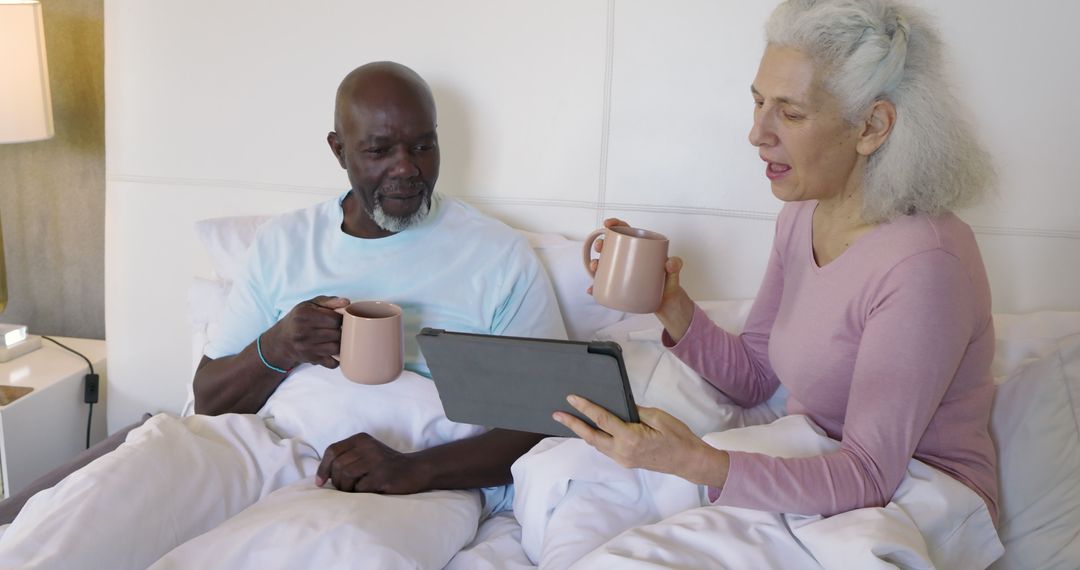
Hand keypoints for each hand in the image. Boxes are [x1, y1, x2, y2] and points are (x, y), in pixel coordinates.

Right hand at [261, 295, 349, 369]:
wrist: (281, 339)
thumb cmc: (299, 319)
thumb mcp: (310, 305)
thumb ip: (329, 301)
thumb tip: (346, 302)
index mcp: (304, 315)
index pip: (334, 319)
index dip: (340, 319)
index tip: (337, 319)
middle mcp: (303, 331)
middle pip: (336, 334)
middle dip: (340, 331)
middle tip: (336, 329)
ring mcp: (306, 347)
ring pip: (335, 348)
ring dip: (339, 344)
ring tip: (334, 338)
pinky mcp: (310, 359)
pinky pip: (332, 363)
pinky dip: (335, 359)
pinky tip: (331, 351)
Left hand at [315, 432, 429, 493]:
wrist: (415, 470)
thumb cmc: (385, 466)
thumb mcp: (366, 454)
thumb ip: (346, 459)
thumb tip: (322, 477)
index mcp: (361, 439)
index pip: (333, 451)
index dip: (323, 468)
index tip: (321, 483)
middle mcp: (368, 446)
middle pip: (338, 465)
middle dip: (337, 481)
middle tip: (346, 488)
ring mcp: (376, 460)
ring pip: (346, 475)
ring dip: (347, 488)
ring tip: (356, 490)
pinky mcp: (383, 475)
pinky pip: (360, 488)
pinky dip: (360, 493)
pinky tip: (370, 490)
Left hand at [554, 395, 726, 485]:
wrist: (689, 461)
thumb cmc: (678, 437)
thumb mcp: (658, 417)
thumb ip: (636, 411)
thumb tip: (620, 406)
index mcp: (630, 438)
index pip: (601, 420)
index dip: (585, 408)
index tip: (571, 398)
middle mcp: (622, 451)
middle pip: (591, 436)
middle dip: (573, 424)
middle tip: (557, 414)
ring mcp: (623, 459)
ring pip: (597, 445)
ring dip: (582, 432)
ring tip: (569, 421)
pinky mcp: (626, 462)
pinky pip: (605, 449)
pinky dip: (596, 439)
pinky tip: (591, 431)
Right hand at [586, 218, 693, 340]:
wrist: (667, 303)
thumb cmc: (670, 282)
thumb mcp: (674, 272)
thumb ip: (676, 265)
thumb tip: (669, 263)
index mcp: (640, 248)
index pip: (626, 231)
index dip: (615, 224)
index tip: (608, 224)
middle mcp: (629, 259)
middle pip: (611, 247)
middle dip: (601, 244)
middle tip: (600, 247)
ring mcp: (623, 272)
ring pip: (604, 265)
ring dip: (595, 264)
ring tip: (595, 267)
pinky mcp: (620, 286)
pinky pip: (605, 284)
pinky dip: (597, 287)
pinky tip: (592, 288)